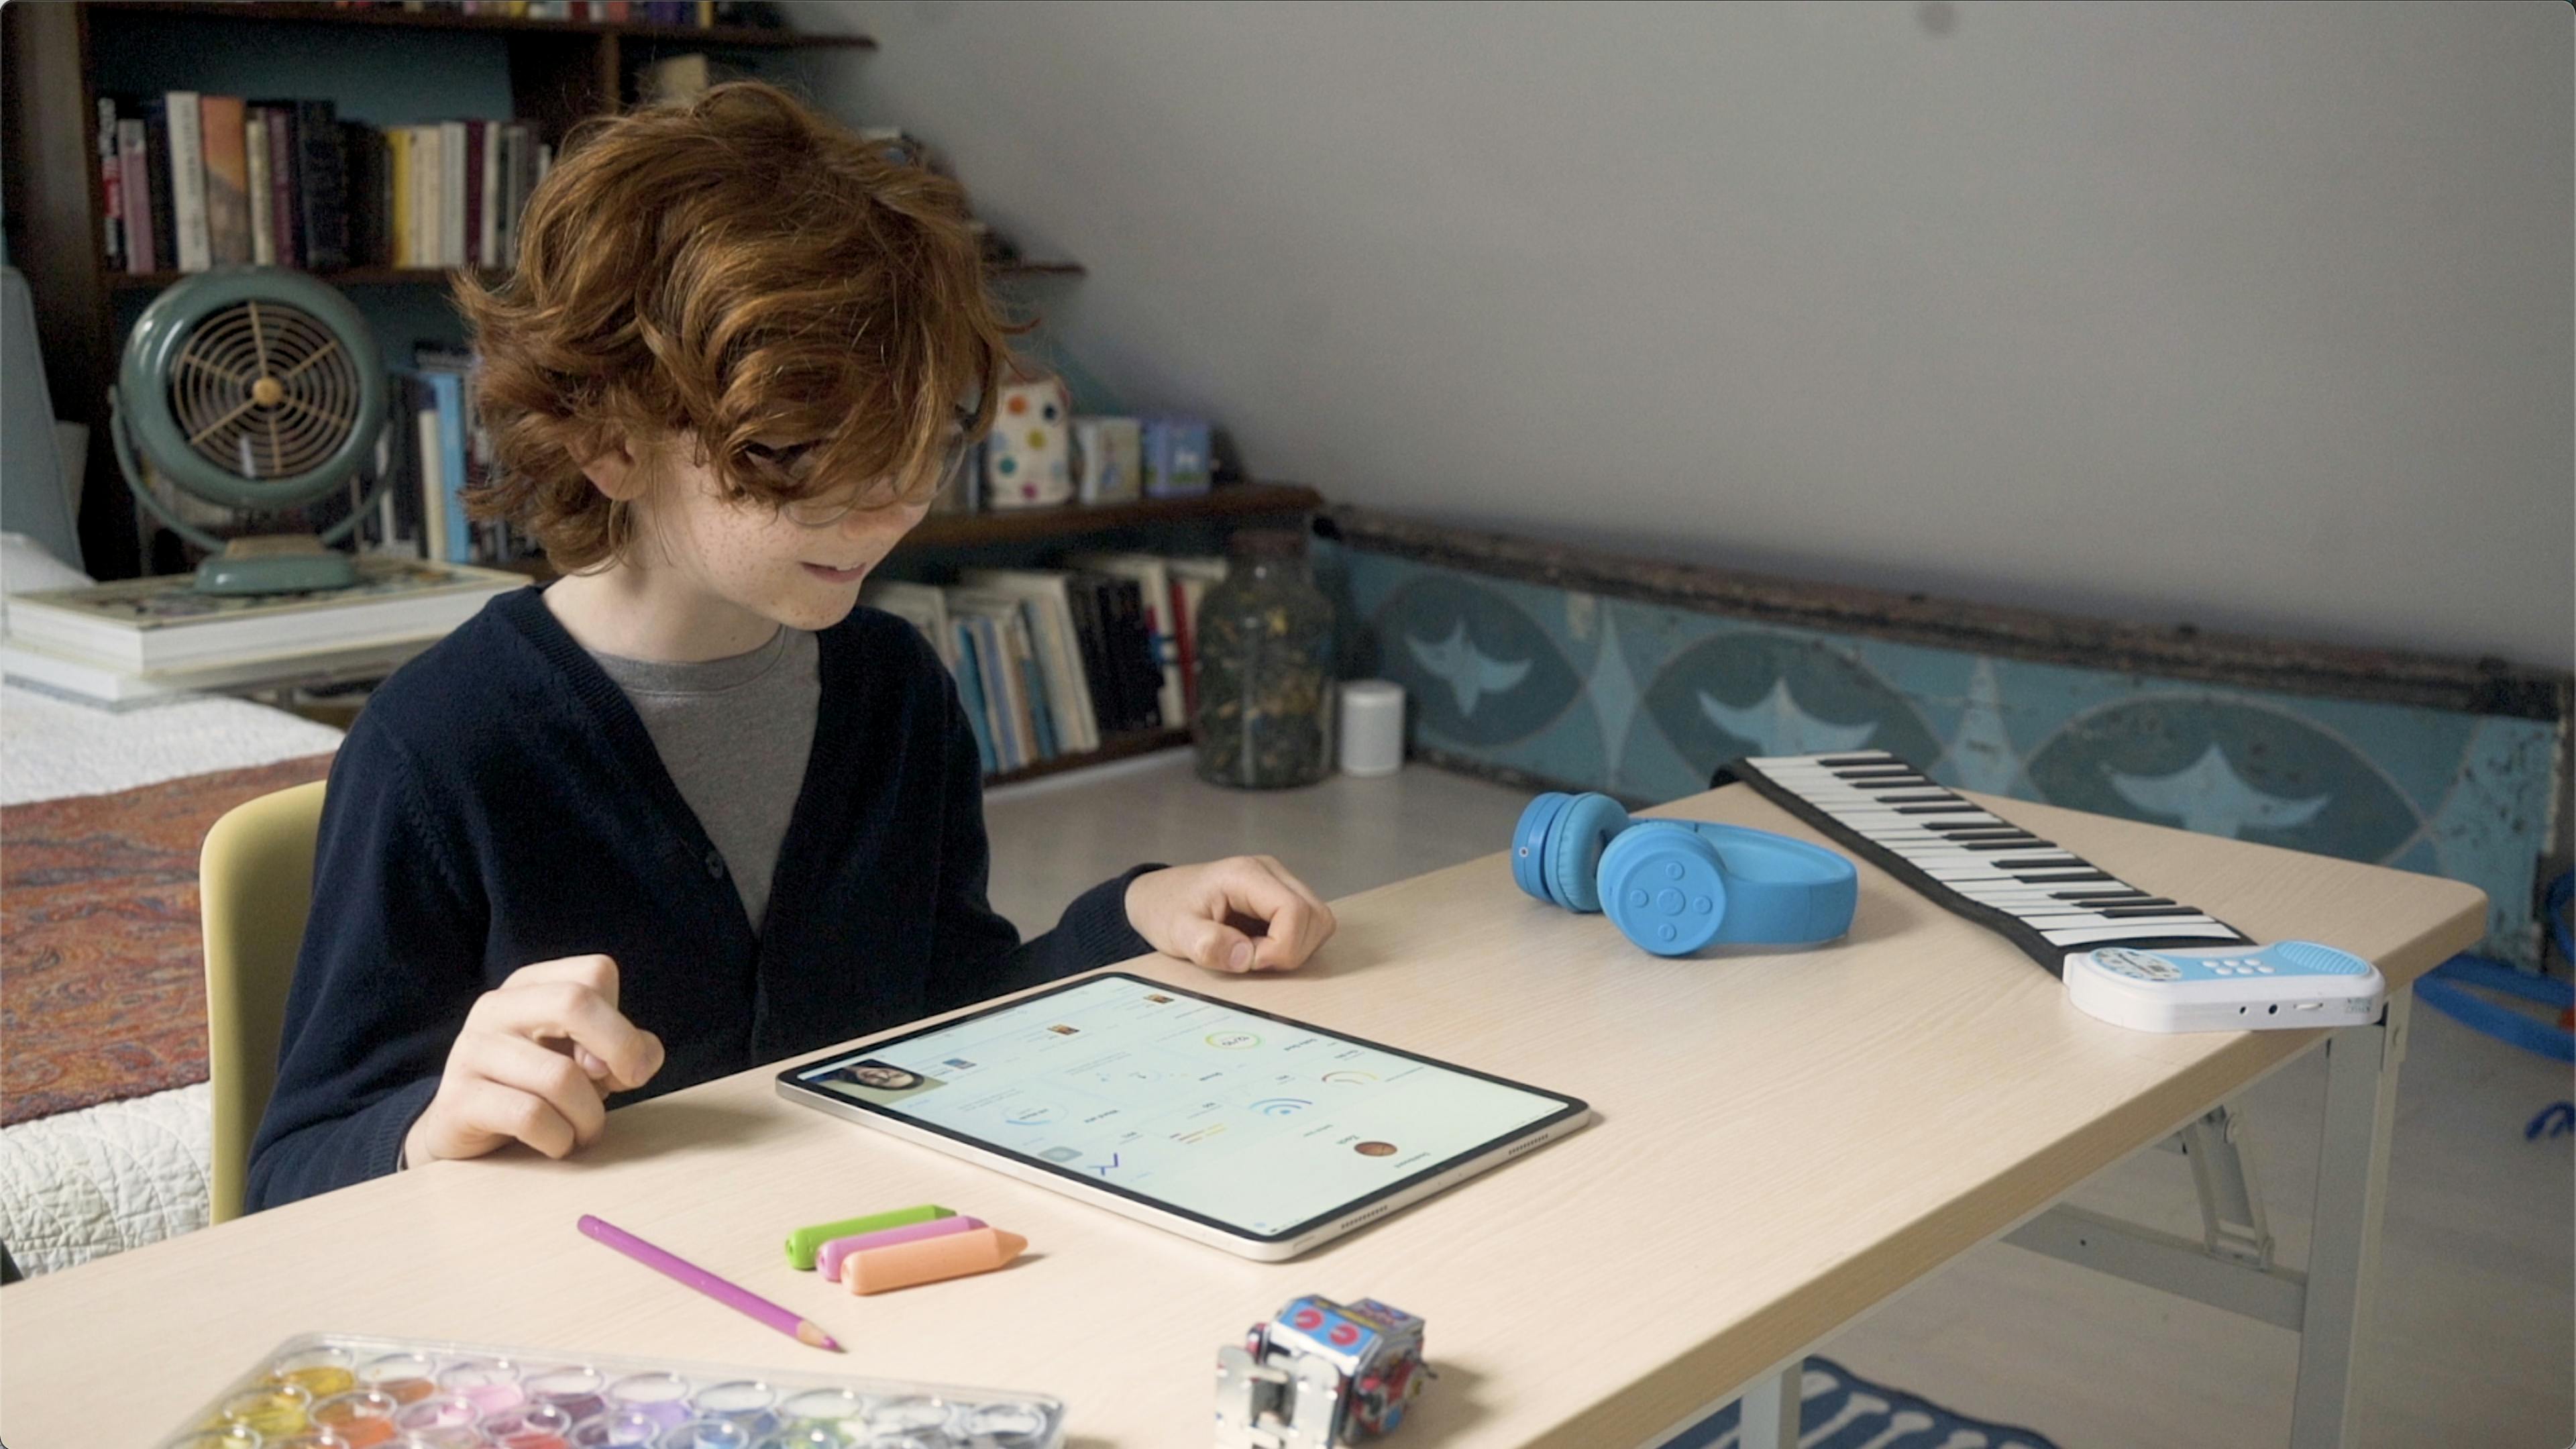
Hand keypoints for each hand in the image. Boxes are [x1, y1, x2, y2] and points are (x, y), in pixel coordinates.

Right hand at [401, 954, 665, 1168]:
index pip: (596, 974)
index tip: (621, 1065)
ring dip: (589, 1116)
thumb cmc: (538, 1088)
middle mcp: (497, 1007)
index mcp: (531, 985)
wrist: (465, 1130)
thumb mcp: (586, 1060)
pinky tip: (556, 1143)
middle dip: (618, 1049)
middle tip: (621, 1086)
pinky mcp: (457, 1099)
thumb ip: (625, 1048)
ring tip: (584, 1131)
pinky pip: (531, 1116)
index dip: (623, 1023)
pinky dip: (560, 1138)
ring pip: (560, 1076)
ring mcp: (471, 1050)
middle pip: (574, 1002)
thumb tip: (639, 1060)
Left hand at [1123, 857, 1336, 974]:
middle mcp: (1272, 871)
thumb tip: (1246, 957)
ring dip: (1295, 948)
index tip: (1249, 962)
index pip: (1294, 911)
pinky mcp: (1284, 895)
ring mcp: (1281, 881)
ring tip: (1254, 951)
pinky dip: (1293, 944)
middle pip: (1315, 916)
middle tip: (1250, 958)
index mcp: (1246, 874)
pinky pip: (1310, 924)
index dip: (1281, 948)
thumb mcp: (1177, 932)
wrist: (1159, 897)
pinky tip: (1261, 946)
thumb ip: (1208, 945)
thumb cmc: (1167, 910)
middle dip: (1289, 951)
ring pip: (1319, 920)